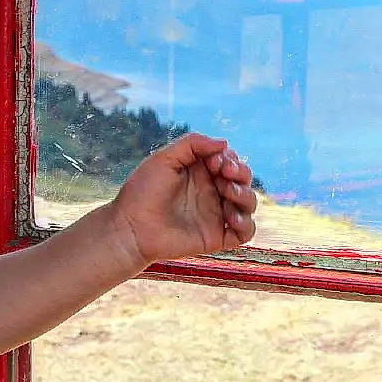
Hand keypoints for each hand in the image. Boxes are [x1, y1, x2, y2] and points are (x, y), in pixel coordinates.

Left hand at [108, 133, 256, 268]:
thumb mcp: (164, 158)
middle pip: (244, 179)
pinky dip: (246, 223)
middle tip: (224, 174)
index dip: (230, 158)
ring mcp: (216, 215)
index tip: (216, 161)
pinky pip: (246, 232)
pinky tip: (231, 218)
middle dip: (241, 173)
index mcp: (201, 173)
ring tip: (228, 193)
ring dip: (246, 195)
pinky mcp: (217, 237)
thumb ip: (192, 144)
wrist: (131, 228)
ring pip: (249, 203)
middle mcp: (212, 192)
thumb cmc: (143, 192)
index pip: (230, 161)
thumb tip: (224, 143)